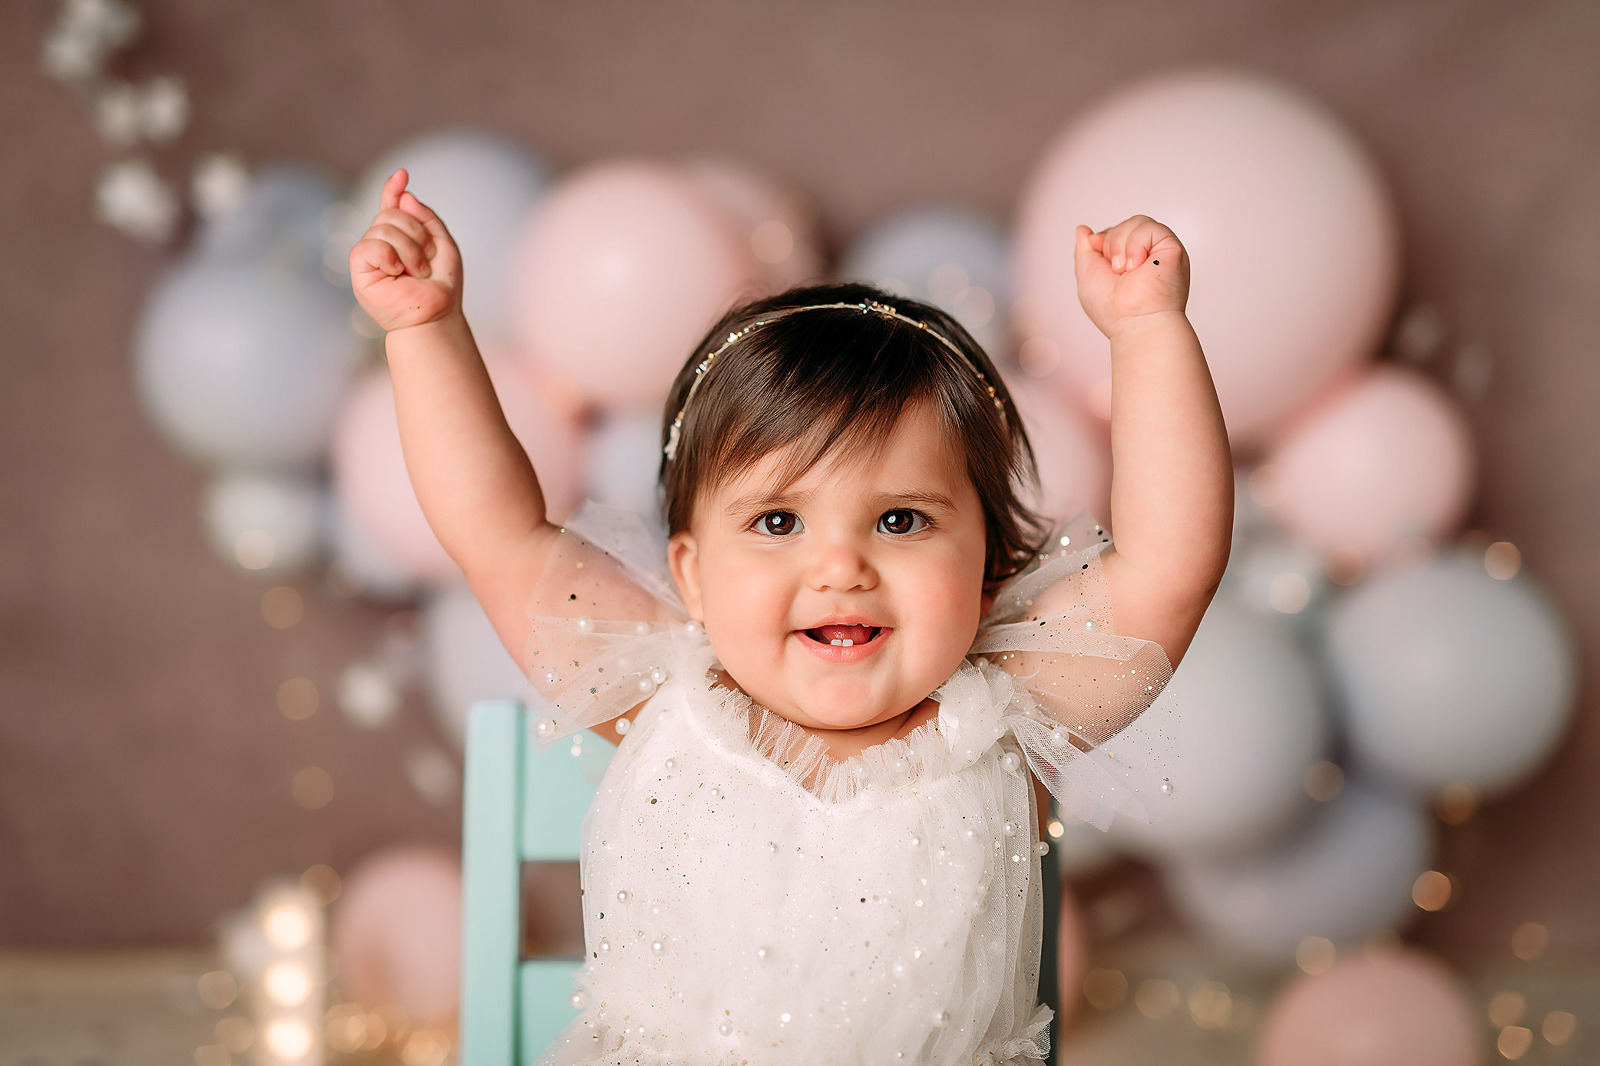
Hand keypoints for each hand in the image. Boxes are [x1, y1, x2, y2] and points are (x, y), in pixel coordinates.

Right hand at [349, 169, 462, 332]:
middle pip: (391, 214)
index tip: (402, 174)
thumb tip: (405, 195)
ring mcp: (369, 256)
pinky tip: (397, 272)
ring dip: (410, 250)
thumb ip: (427, 218)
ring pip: (383, 227)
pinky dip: (390, 256)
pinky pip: (370, 245)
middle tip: (426, 262)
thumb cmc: (441, 287)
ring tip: (417, 272)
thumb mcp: (443, 245)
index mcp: (400, 238)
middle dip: (417, 234)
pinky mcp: (360, 269)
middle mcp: (382, 244)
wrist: (435, 316)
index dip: (393, 190)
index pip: (392, 207)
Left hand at [1073, 215, 1189, 339]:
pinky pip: (1150, 227)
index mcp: (1129, 260)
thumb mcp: (1087, 274)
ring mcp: (1160, 251)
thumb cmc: (1112, 309)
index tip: (1103, 261)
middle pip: (1124, 225)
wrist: (1133, 322)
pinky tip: (1137, 266)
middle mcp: (1147, 254)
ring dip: (1121, 246)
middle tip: (1116, 271)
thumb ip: (1085, 250)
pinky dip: (1136, 245)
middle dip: (1111, 244)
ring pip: (1136, 222)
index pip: (1115, 232)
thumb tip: (1084, 230)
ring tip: (1126, 271)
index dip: (1104, 241)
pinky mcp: (1172, 248)